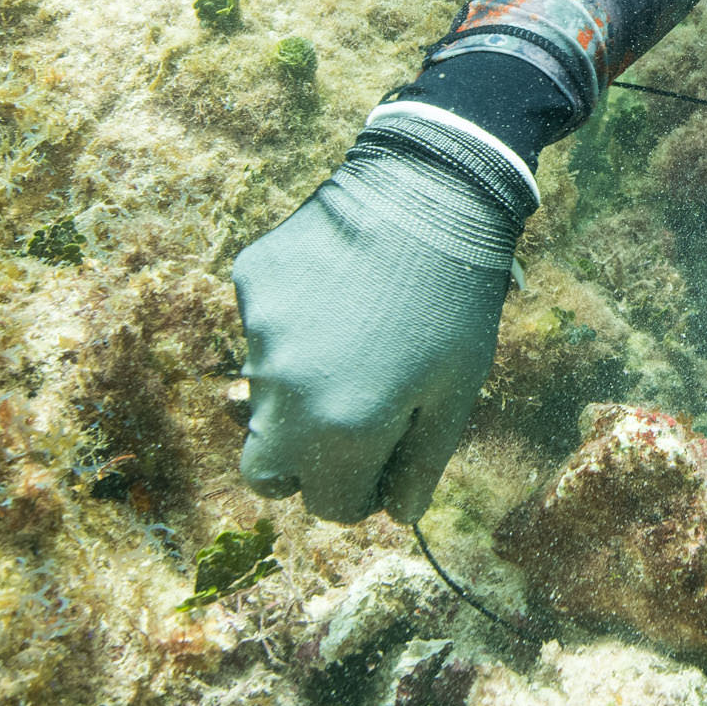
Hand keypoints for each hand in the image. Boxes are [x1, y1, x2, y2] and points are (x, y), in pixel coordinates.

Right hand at [229, 112, 528, 524]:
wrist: (430, 190)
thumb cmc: (457, 301)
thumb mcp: (457, 394)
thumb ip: (421, 466)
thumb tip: (396, 515)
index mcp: (341, 433)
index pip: (327, 506)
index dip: (359, 494)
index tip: (382, 466)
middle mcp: (284, 395)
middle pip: (267, 471)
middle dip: (305, 466)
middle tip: (350, 427)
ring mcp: (259, 337)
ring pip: (264, 397)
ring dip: (301, 390)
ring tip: (357, 338)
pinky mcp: (249, 285)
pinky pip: (261, 329)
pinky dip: (292, 327)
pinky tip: (337, 291)